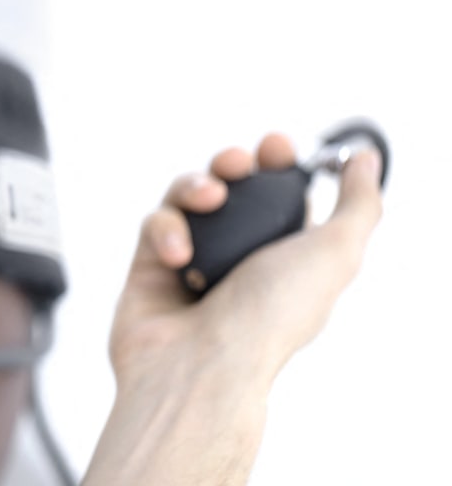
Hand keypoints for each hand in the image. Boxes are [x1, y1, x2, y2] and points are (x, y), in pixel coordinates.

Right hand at [84, 132, 382, 484]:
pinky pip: (154, 223)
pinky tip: (178, 253)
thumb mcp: (336, 254)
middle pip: (231, 188)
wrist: (200, 365)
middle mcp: (238, 259)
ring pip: (187, 198)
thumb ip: (359, 203)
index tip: (277, 148)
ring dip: (196, 187)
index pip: (280, 196)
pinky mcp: (149, 266)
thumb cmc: (268, 320)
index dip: (277, 165)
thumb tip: (366, 161)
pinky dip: (166, 230)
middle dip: (231, 165)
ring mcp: (193, 261)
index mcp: (285, 257)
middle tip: (237, 166)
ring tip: (209, 200)